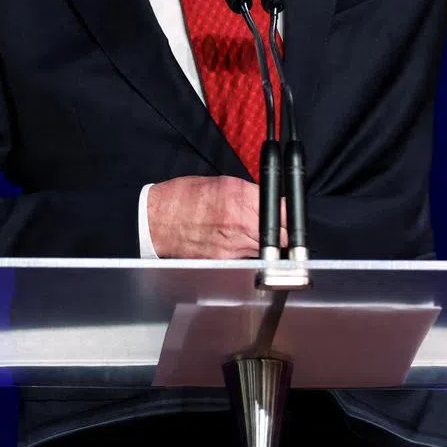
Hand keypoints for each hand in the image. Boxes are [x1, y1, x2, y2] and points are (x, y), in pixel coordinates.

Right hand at [146, 175, 286, 258]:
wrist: (155, 220)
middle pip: (282, 238)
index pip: (284, 212)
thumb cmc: (184, 198)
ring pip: (267, 252)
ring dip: (268, 247)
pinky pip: (247, 261)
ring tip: (257, 237)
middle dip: (285, 234)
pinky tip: (240, 246)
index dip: (291, 215)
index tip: (292, 215)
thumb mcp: (223, 183)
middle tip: (281, 230)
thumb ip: (251, 194)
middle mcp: (240, 224)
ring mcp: (232, 247)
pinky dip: (249, 255)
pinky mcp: (223, 262)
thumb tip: (272, 201)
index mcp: (241, 198)